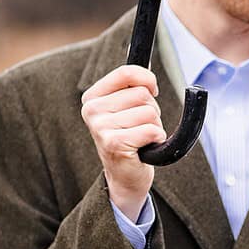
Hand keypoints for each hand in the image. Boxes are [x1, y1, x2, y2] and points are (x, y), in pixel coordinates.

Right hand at [81, 65, 164, 219]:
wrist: (125, 174)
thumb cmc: (131, 137)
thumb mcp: (127, 107)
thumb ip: (134, 87)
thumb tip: (149, 74)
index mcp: (92, 97)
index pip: (126, 73)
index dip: (147, 79)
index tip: (153, 90)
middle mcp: (92, 110)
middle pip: (143, 95)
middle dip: (152, 111)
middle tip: (140, 126)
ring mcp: (101, 127)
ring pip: (150, 113)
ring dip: (155, 126)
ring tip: (140, 138)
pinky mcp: (114, 143)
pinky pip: (152, 130)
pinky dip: (156, 139)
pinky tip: (144, 148)